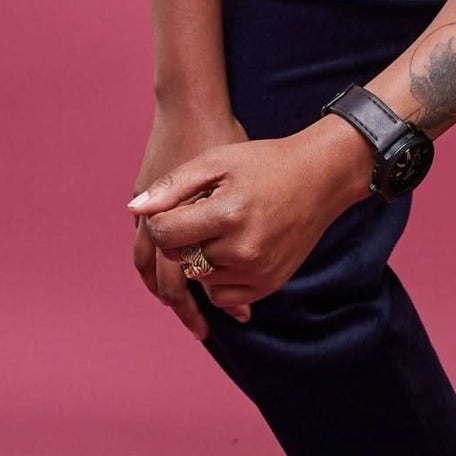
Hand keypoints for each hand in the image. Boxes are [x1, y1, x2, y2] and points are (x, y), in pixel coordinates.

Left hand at [126, 117, 375, 330]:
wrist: (320, 178)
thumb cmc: (264, 163)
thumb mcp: (217, 160)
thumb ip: (173, 186)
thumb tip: (135, 210)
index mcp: (227, 214)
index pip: (166, 234)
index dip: (161, 220)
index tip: (174, 206)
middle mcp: (242, 250)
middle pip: (181, 258)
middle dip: (182, 237)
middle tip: (202, 213)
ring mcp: (257, 272)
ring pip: (199, 279)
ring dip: (199, 258)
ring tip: (219, 228)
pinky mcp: (268, 286)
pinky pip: (222, 295)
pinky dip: (217, 276)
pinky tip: (230, 247)